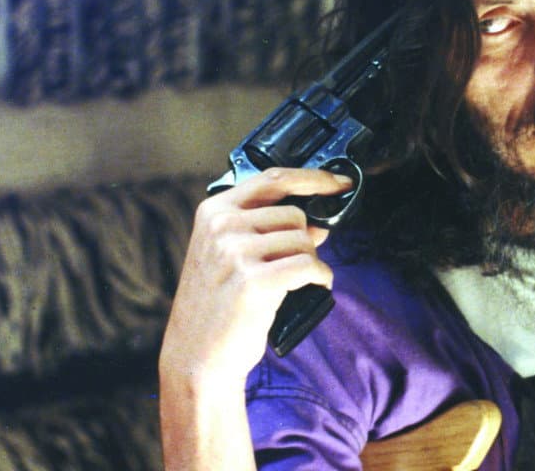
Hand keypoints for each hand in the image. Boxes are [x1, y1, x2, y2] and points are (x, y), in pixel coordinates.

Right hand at [160, 167, 351, 386]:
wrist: (196, 356)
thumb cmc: (216, 306)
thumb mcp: (230, 256)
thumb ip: (267, 230)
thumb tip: (316, 223)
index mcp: (213, 211)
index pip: (273, 178)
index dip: (313, 178)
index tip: (338, 182)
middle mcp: (222, 226)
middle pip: (294, 214)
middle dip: (305, 240)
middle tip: (293, 265)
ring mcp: (235, 252)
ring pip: (304, 241)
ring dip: (310, 262)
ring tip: (293, 282)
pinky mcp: (254, 281)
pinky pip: (308, 266)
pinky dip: (320, 278)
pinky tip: (313, 287)